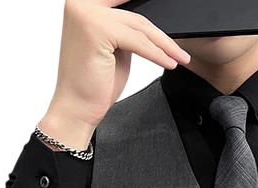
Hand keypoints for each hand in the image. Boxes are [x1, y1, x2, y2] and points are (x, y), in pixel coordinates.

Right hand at [41, 0, 191, 146]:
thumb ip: (126, 31)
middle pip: (135, 14)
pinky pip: (138, 42)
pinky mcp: (97, 29)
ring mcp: (87, 14)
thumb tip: (150, 26)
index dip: (149, 11)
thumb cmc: (92, 82)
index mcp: (82, 3)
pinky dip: (157, 54)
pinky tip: (170, 62)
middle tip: (181, 48)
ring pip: (140, 27)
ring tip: (180, 57)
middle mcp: (81, 3)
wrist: (76, 107)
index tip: (169, 29)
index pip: (125, 3)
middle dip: (162, 34)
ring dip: (165, 45)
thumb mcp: (113, 48)